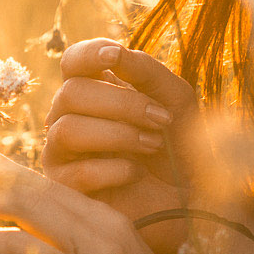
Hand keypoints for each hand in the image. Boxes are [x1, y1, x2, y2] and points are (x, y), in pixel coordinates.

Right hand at [42, 39, 198, 253]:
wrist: (191, 200)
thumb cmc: (180, 146)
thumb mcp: (174, 99)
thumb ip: (146, 70)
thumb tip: (115, 53)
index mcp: (94, 90)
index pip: (72, 62)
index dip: (88, 54)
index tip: (115, 56)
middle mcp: (69, 117)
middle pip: (70, 93)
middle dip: (122, 103)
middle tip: (160, 119)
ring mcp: (61, 154)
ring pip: (66, 129)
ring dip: (118, 134)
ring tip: (152, 145)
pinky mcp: (65, 189)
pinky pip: (77, 172)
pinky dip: (115, 169)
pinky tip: (137, 173)